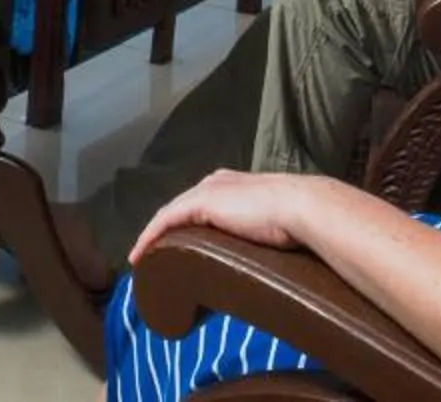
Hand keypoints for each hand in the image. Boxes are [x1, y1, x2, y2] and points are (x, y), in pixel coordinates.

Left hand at [128, 169, 344, 261]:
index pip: (199, 203)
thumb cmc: (295, 220)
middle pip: (180, 207)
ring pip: (169, 214)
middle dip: (164, 230)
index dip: (183, 223)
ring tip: (142, 259)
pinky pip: (165, 221)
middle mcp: (216, 181)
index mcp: (234, 184)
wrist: (300, 207)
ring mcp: (207, 190)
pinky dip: (150, 238)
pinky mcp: (200, 203)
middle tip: (152, 255)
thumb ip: (261, 229)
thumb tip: (261, 251)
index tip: (174, 245)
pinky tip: (140, 256)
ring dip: (153, 236)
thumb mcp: (273, 224)